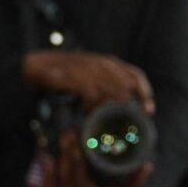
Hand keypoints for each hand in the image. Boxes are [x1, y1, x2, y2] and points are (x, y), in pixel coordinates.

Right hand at [22, 46, 154, 110]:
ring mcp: (88, 70)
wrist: (38, 64)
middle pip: (126, 87)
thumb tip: (123, 106)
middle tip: (128, 124)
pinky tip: (88, 112)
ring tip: (105, 120)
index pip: (136, 75)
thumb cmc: (67, 74)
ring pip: (111, 92)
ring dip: (110, 109)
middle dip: (130, 107)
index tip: (149, 111)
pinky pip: (91, 95)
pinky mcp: (74, 77)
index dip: (145, 93)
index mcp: (109, 63)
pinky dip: (93, 106)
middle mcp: (102, 64)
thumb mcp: (91, 75)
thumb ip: (107, 87)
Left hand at [38, 130, 152, 186]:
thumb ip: (137, 182)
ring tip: (62, 141)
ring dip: (56, 159)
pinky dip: (47, 173)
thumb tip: (147, 166)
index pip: (81, 181)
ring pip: (54, 182)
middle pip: (65, 176)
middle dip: (66, 152)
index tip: (78, 142)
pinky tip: (48, 157)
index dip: (76, 160)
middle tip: (70, 133)